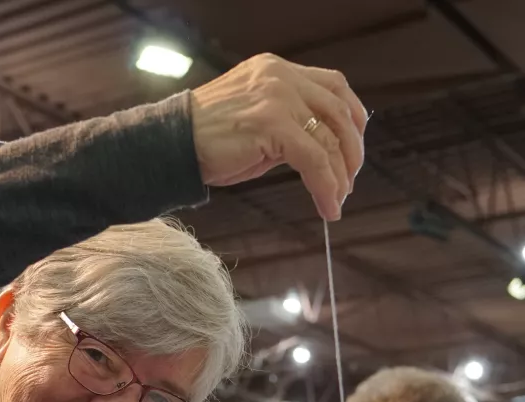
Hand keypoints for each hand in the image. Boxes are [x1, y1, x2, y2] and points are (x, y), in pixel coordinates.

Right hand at [191, 54, 366, 220]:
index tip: (353, 149)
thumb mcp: (255, 122)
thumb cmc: (207, 139)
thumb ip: (287, 124)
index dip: (353, 118)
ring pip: (329, 139)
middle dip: (351, 151)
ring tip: (338, 201)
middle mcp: (281, 77)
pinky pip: (314, 160)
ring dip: (340, 176)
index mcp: (277, 71)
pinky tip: (328, 207)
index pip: (333, 86)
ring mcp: (278, 97)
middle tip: (350, 181)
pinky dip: (326, 187)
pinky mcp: (272, 125)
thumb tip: (320, 150)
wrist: (171, 144)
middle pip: (339, 111)